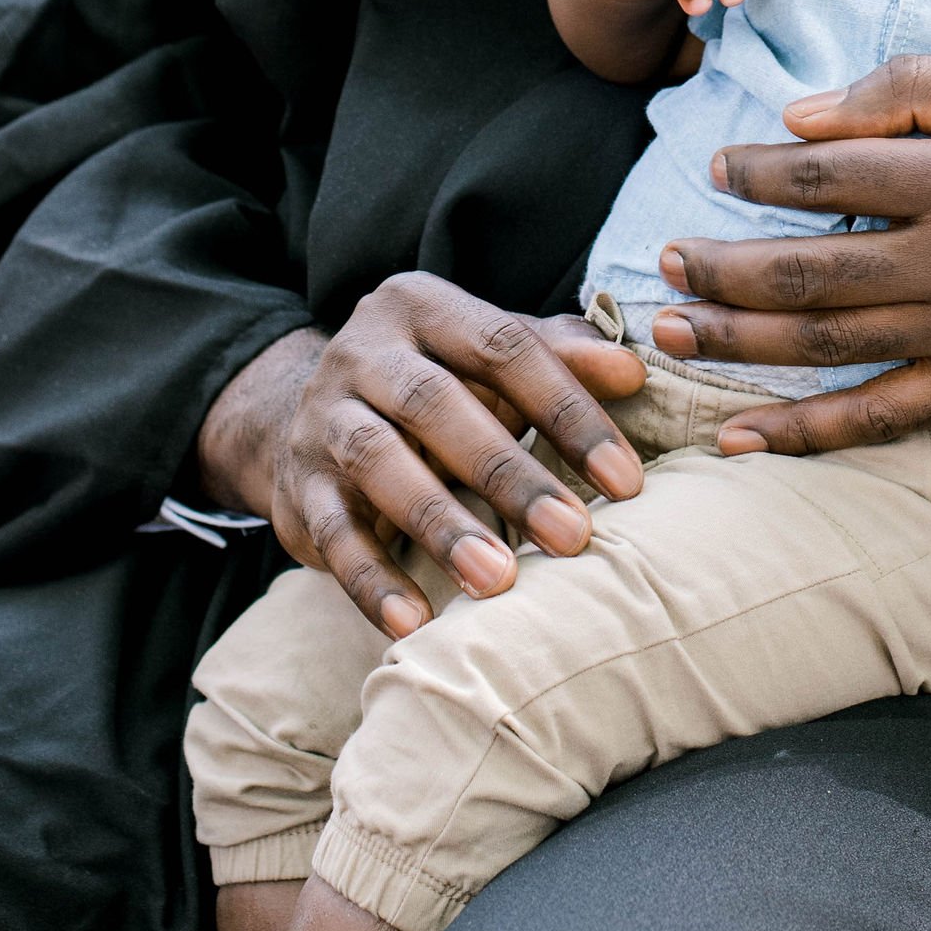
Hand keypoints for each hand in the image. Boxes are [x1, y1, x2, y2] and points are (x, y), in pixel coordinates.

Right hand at [192, 282, 644, 638]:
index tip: (625, 480)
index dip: (568, 410)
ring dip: (441, 525)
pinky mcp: (298, 488)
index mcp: (421, 305)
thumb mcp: (491, 358)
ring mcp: (322, 419)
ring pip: (378, 464)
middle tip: (574, 536)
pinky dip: (371, 582)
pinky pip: (332, 535)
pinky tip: (415, 625)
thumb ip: (560, 356)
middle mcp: (363, 352)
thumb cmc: (436, 383)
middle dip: (509, 474)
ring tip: (500, 581)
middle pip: (436, 404)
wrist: (310, 417)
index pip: (504, 346)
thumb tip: (632, 372)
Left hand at [648, 54, 930, 451]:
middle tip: (663, 267)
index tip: (719, 170)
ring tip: (670, 334)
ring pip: (826, 350)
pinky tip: (743, 437)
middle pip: (805, 274)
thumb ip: (915, 92)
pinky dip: (805, 434)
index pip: (825, 178)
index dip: (757, 175)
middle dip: (720, 272)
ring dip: (737, 345)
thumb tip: (804, 117)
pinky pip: (881, 420)